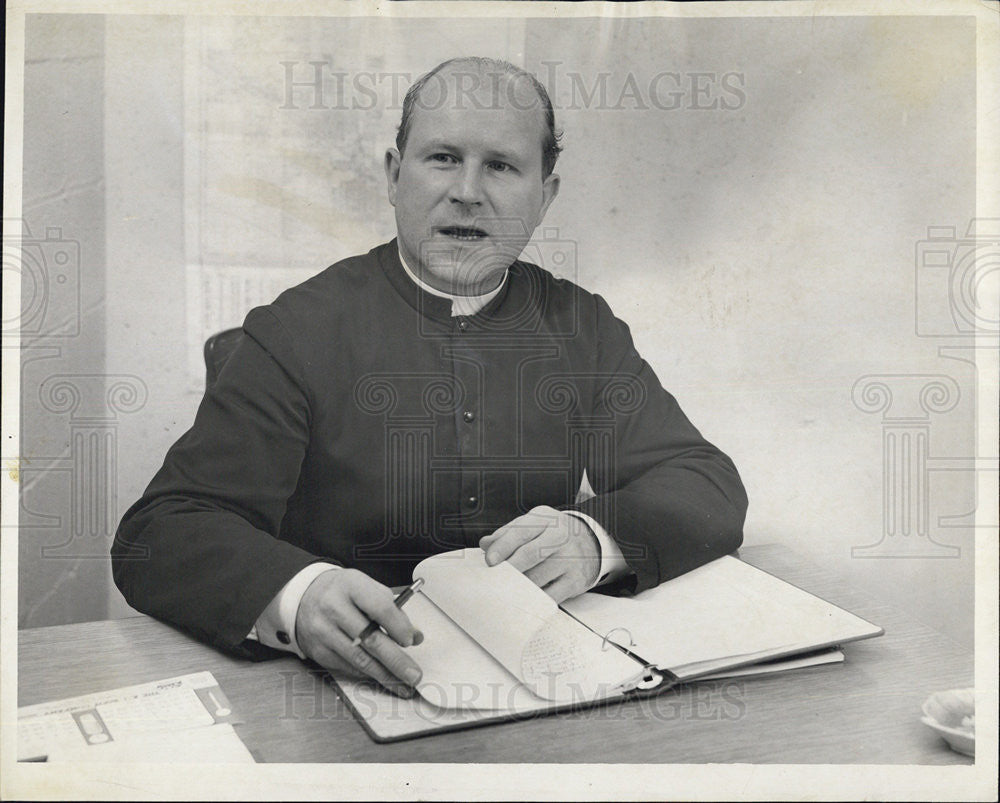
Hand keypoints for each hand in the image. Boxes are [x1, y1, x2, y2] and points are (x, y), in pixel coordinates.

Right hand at [295, 568, 423, 696]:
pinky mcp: (318, 651)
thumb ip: (392, 609)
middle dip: (396, 661)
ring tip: (403, 684)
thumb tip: (415, 636)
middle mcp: (334, 608)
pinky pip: (348, 667)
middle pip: (370, 639)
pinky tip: (382, 678)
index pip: (380, 607)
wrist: (305, 597)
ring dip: (385, 675)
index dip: (398, 626)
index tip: (410, 640)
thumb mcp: (366, 588)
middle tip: (414, 675)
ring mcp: (323, 631)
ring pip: (359, 659)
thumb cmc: (343, 593)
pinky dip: (368, 674)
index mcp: (351, 586)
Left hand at [479, 506, 600, 602]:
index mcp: (545, 519)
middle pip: (530, 554)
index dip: (503, 547)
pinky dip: (534, 599)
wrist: (591, 542)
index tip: (489, 561)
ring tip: (505, 589)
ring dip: (518, 586)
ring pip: (538, 577)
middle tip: (495, 578)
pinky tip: (523, 598)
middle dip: (509, 568)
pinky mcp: (575, 580)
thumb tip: (486, 544)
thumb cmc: (552, 534)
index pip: (521, 532)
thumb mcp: (533, 524)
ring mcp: (570, 559)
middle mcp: (560, 536)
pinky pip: (550, 595)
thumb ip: (508, 533)